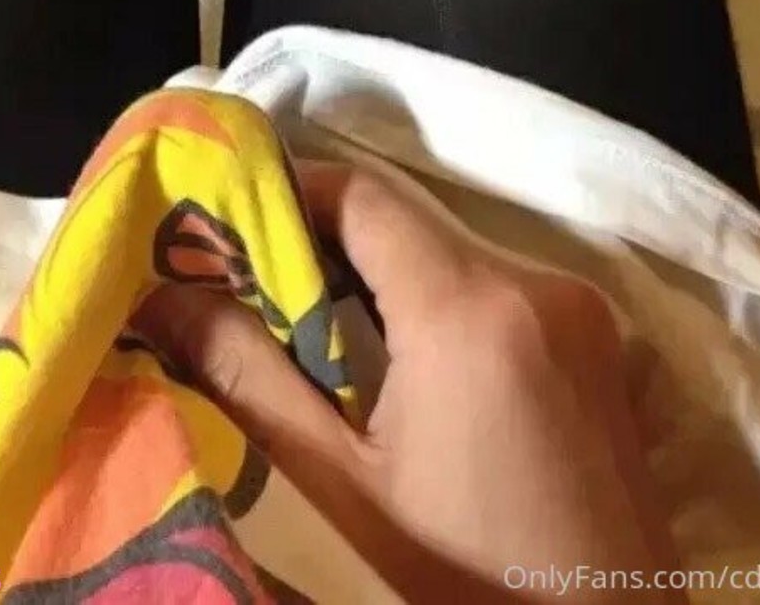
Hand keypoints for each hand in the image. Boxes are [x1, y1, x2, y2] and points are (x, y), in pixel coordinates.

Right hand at [139, 161, 684, 603]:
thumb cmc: (467, 573)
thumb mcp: (345, 482)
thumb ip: (250, 377)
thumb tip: (163, 301)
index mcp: (470, 308)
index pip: (364, 195)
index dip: (289, 192)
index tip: (227, 223)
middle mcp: (534, 278)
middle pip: (406, 218)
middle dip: (323, 237)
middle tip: (249, 276)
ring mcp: (577, 300)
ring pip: (451, 244)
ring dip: (379, 266)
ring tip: (310, 315)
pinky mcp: (596, 328)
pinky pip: (496, 277)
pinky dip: (436, 289)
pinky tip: (396, 343)